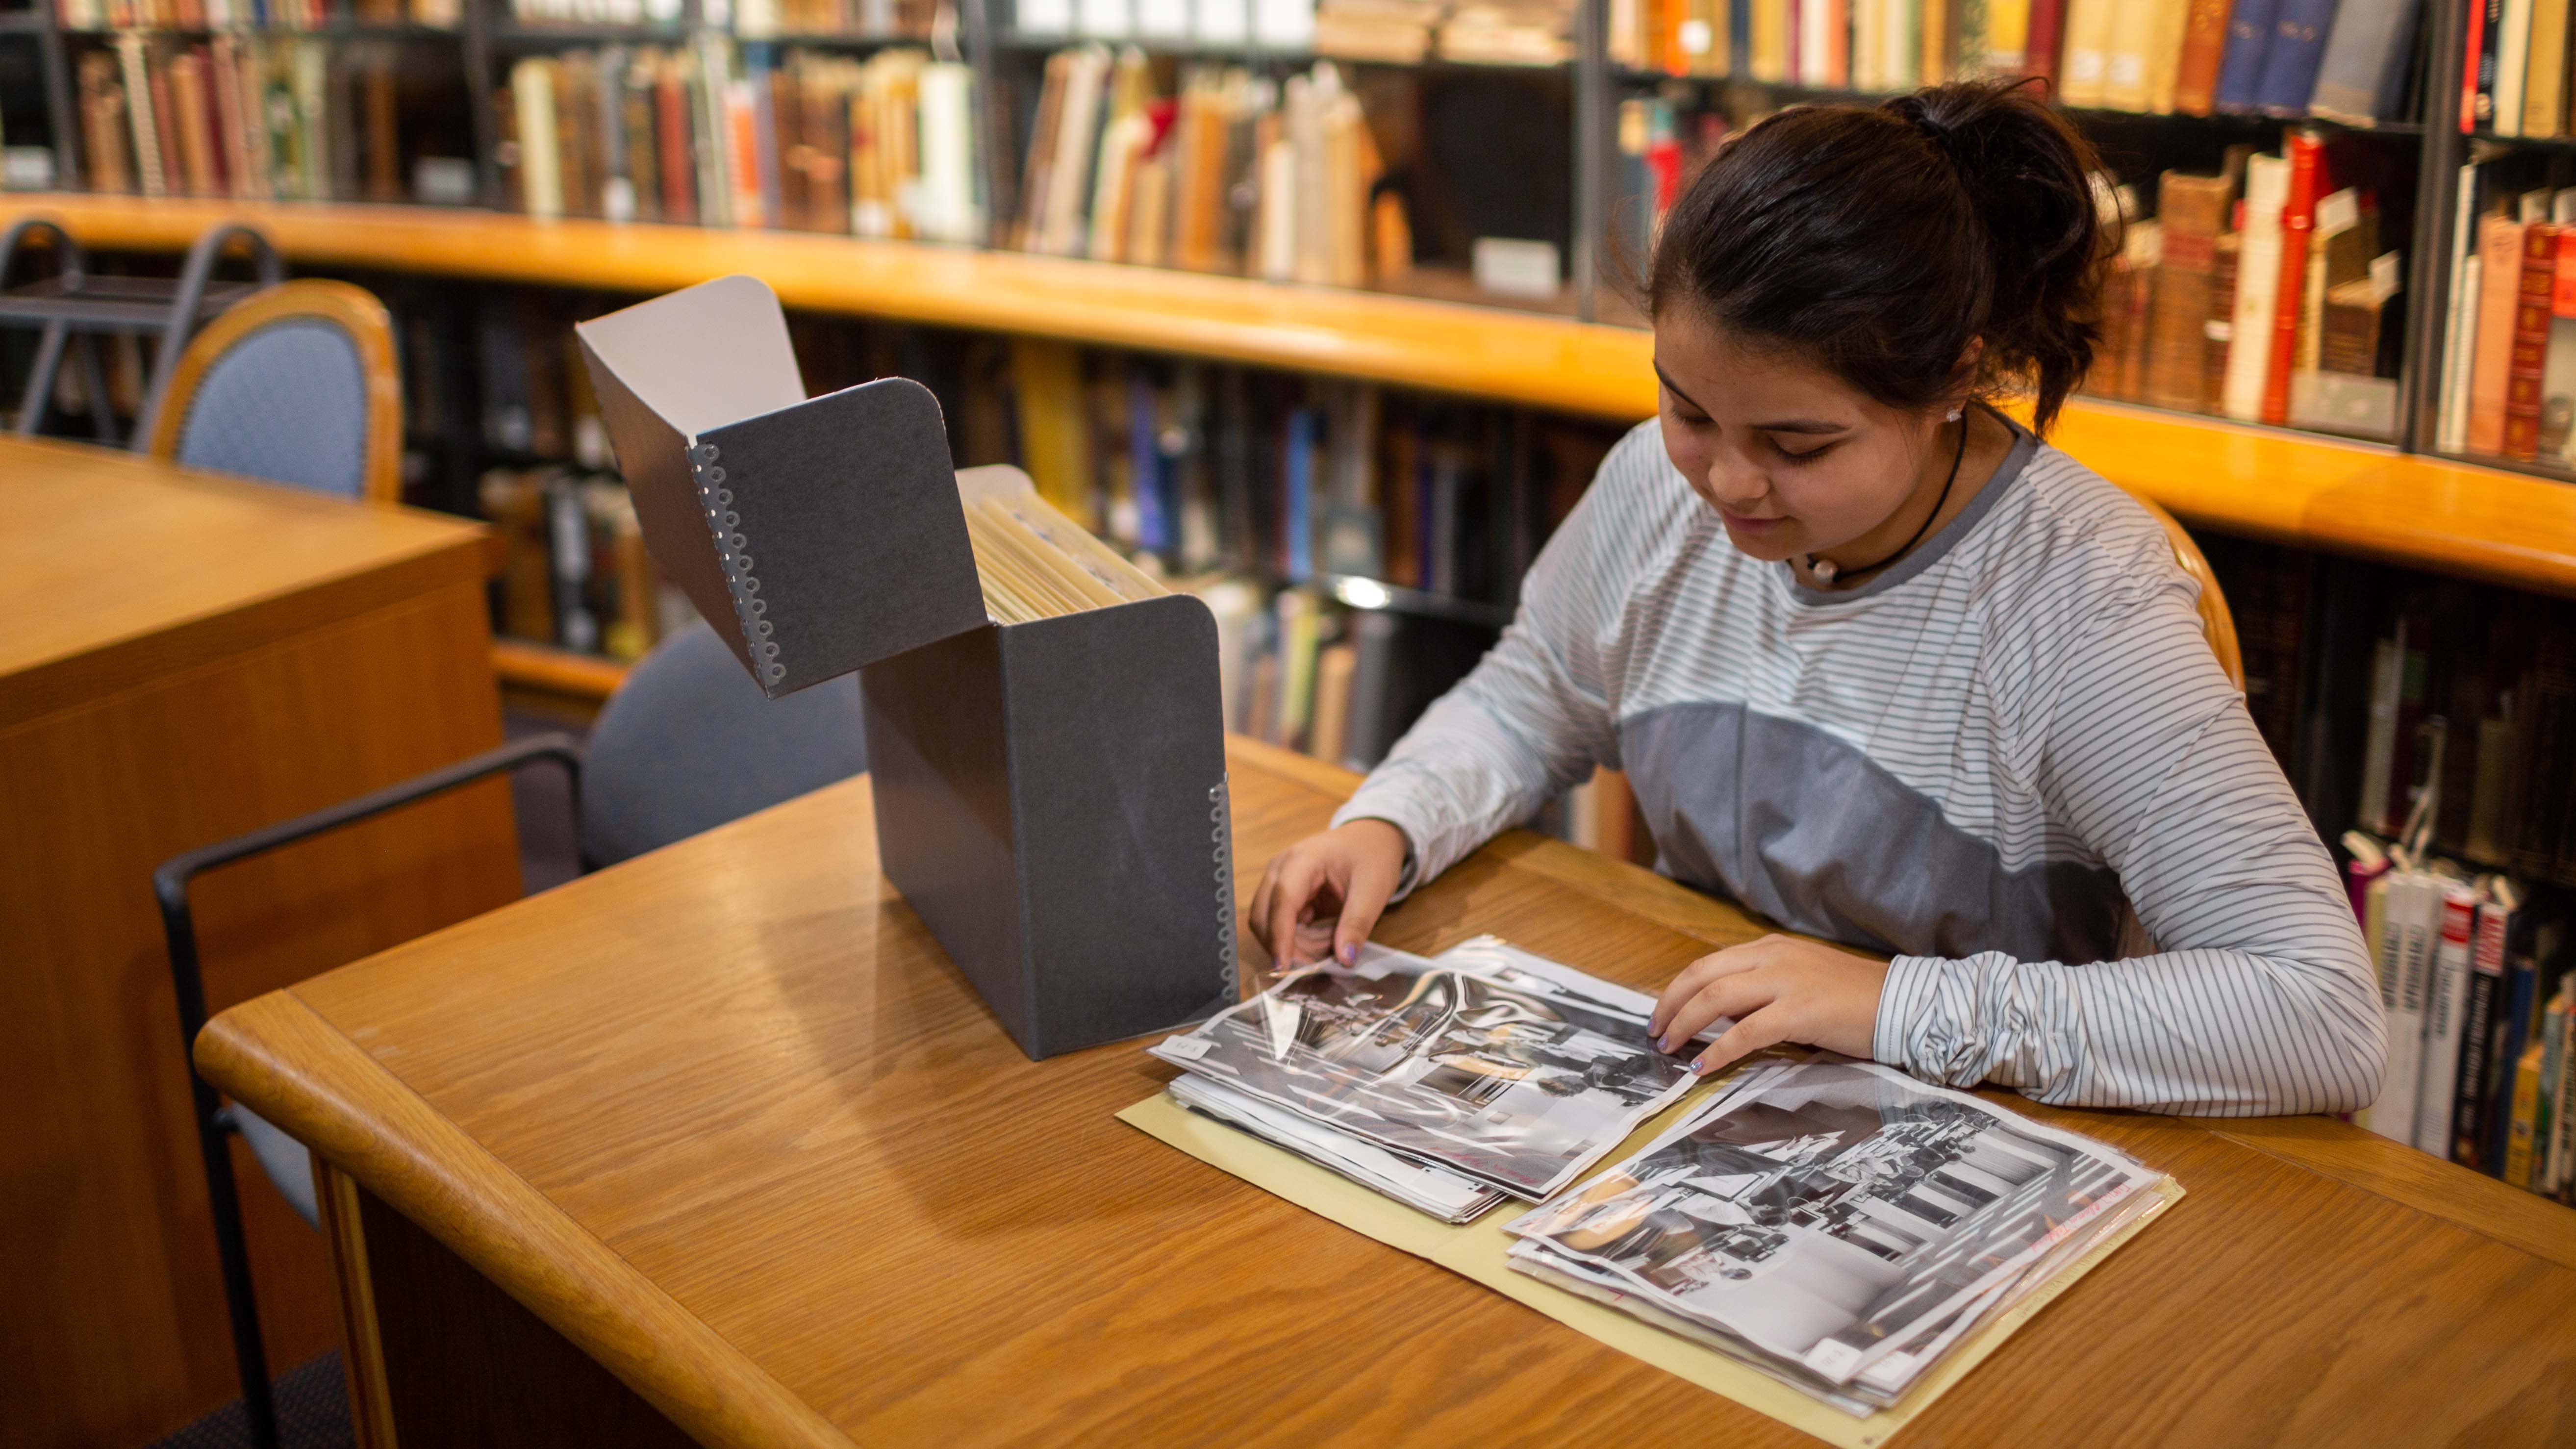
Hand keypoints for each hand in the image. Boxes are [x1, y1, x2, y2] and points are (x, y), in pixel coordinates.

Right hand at [1247, 819, 1409, 972]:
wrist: (1372, 838)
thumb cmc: (1372, 856)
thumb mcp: (1374, 889)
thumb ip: (1357, 924)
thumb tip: (1344, 959)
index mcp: (1302, 860)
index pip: (1282, 901)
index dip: (1280, 937)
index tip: (1285, 968)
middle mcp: (1280, 869)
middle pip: (1264, 917)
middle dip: (1287, 946)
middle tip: (1322, 961)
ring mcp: (1277, 881)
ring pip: (1269, 926)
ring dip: (1295, 944)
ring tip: (1331, 941)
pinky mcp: (1282, 895)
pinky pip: (1280, 926)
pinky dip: (1299, 939)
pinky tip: (1325, 936)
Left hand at [1646, 934, 1890, 1076]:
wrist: (1900, 1004)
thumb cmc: (1852, 998)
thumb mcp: (1800, 980)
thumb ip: (1762, 989)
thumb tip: (1723, 1015)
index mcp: (1770, 948)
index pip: (1709, 964)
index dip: (1678, 988)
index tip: (1662, 1012)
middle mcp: (1773, 958)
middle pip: (1702, 976)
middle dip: (1671, 1004)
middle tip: (1655, 1031)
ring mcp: (1786, 982)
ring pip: (1716, 999)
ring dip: (1685, 1025)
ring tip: (1669, 1047)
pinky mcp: (1799, 1012)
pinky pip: (1745, 1032)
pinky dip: (1718, 1051)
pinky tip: (1703, 1067)